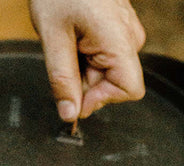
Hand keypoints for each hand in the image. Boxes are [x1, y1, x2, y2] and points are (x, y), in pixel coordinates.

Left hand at [29, 0, 145, 121]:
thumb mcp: (53, 38)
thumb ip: (62, 80)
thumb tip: (70, 115)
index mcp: (119, 39)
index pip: (129, 90)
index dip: (100, 100)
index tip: (75, 94)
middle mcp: (130, 37)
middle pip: (114, 85)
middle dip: (86, 83)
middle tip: (65, 58)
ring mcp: (126, 33)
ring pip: (107, 73)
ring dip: (84, 70)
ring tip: (69, 43)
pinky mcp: (118, 30)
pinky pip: (105, 58)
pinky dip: (86, 58)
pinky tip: (74, 39)